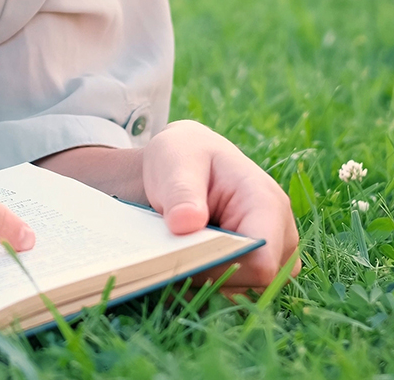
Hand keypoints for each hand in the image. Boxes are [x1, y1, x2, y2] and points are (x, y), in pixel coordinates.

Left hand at [141, 119, 299, 292]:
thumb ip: (181, 191)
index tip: (180, 259)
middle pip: (253, 283)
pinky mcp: (257, 267)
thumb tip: (186, 224)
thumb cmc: (186, 156)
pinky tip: (179, 268)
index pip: (260, 261)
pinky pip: (235, 291)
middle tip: (167, 261)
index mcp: (268, 204)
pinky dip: (206, 286)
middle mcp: (281, 235)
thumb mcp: (176, 162)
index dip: (221, 269)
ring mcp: (273, 255)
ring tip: (170, 260)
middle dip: (208, 277)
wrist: (186, 162)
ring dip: (205, 284)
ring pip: (244, 291)